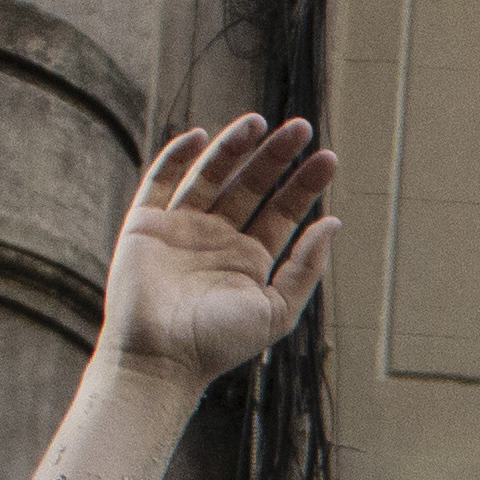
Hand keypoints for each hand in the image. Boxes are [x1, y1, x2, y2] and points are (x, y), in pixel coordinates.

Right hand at [96, 114, 339, 388]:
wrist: (160, 358)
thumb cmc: (218, 344)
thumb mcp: (277, 310)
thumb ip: (305, 268)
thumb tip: (334, 222)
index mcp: (249, 259)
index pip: (281, 211)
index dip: (304, 184)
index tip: (328, 157)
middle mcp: (217, 239)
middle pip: (250, 185)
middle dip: (275, 157)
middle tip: (301, 127)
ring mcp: (181, 229)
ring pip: (211, 175)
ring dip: (233, 147)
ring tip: (259, 122)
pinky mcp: (146, 224)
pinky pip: (161, 181)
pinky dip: (177, 157)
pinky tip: (201, 137)